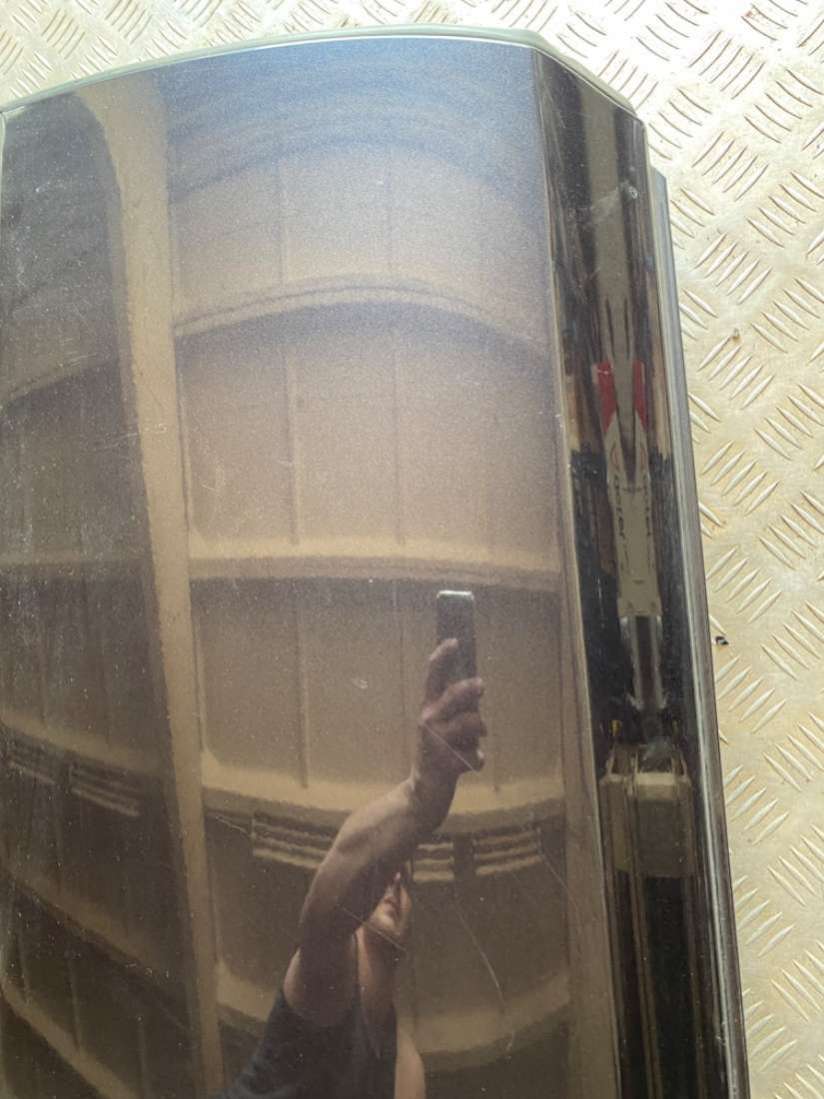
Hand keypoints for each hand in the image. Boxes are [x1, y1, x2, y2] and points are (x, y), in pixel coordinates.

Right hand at [412, 640, 485, 817]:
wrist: (422, 793)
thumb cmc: (437, 754)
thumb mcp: (441, 728)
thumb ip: (455, 710)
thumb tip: (476, 689)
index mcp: (428, 709)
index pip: (433, 678)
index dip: (442, 658)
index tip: (454, 641)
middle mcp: (428, 721)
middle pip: (452, 696)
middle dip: (469, 689)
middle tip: (482, 685)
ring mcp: (436, 743)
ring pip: (470, 723)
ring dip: (479, 730)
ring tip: (477, 738)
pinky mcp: (446, 764)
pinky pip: (476, 754)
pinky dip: (478, 759)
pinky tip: (468, 765)